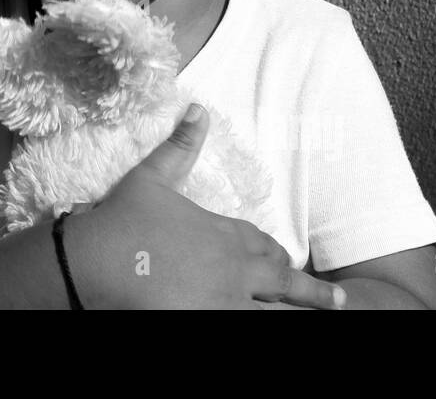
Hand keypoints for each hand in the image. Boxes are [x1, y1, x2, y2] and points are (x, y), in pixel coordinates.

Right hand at [65, 104, 345, 309]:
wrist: (98, 262)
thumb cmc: (122, 219)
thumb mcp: (152, 177)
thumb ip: (180, 147)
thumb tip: (199, 109)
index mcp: (224, 234)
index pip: (264, 247)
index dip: (276, 255)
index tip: (287, 262)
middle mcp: (234, 271)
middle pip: (281, 282)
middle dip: (309, 292)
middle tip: (337, 302)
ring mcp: (225, 302)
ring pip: (272, 312)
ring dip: (293, 312)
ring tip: (322, 318)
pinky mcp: (208, 321)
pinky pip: (246, 326)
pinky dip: (257, 322)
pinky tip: (263, 324)